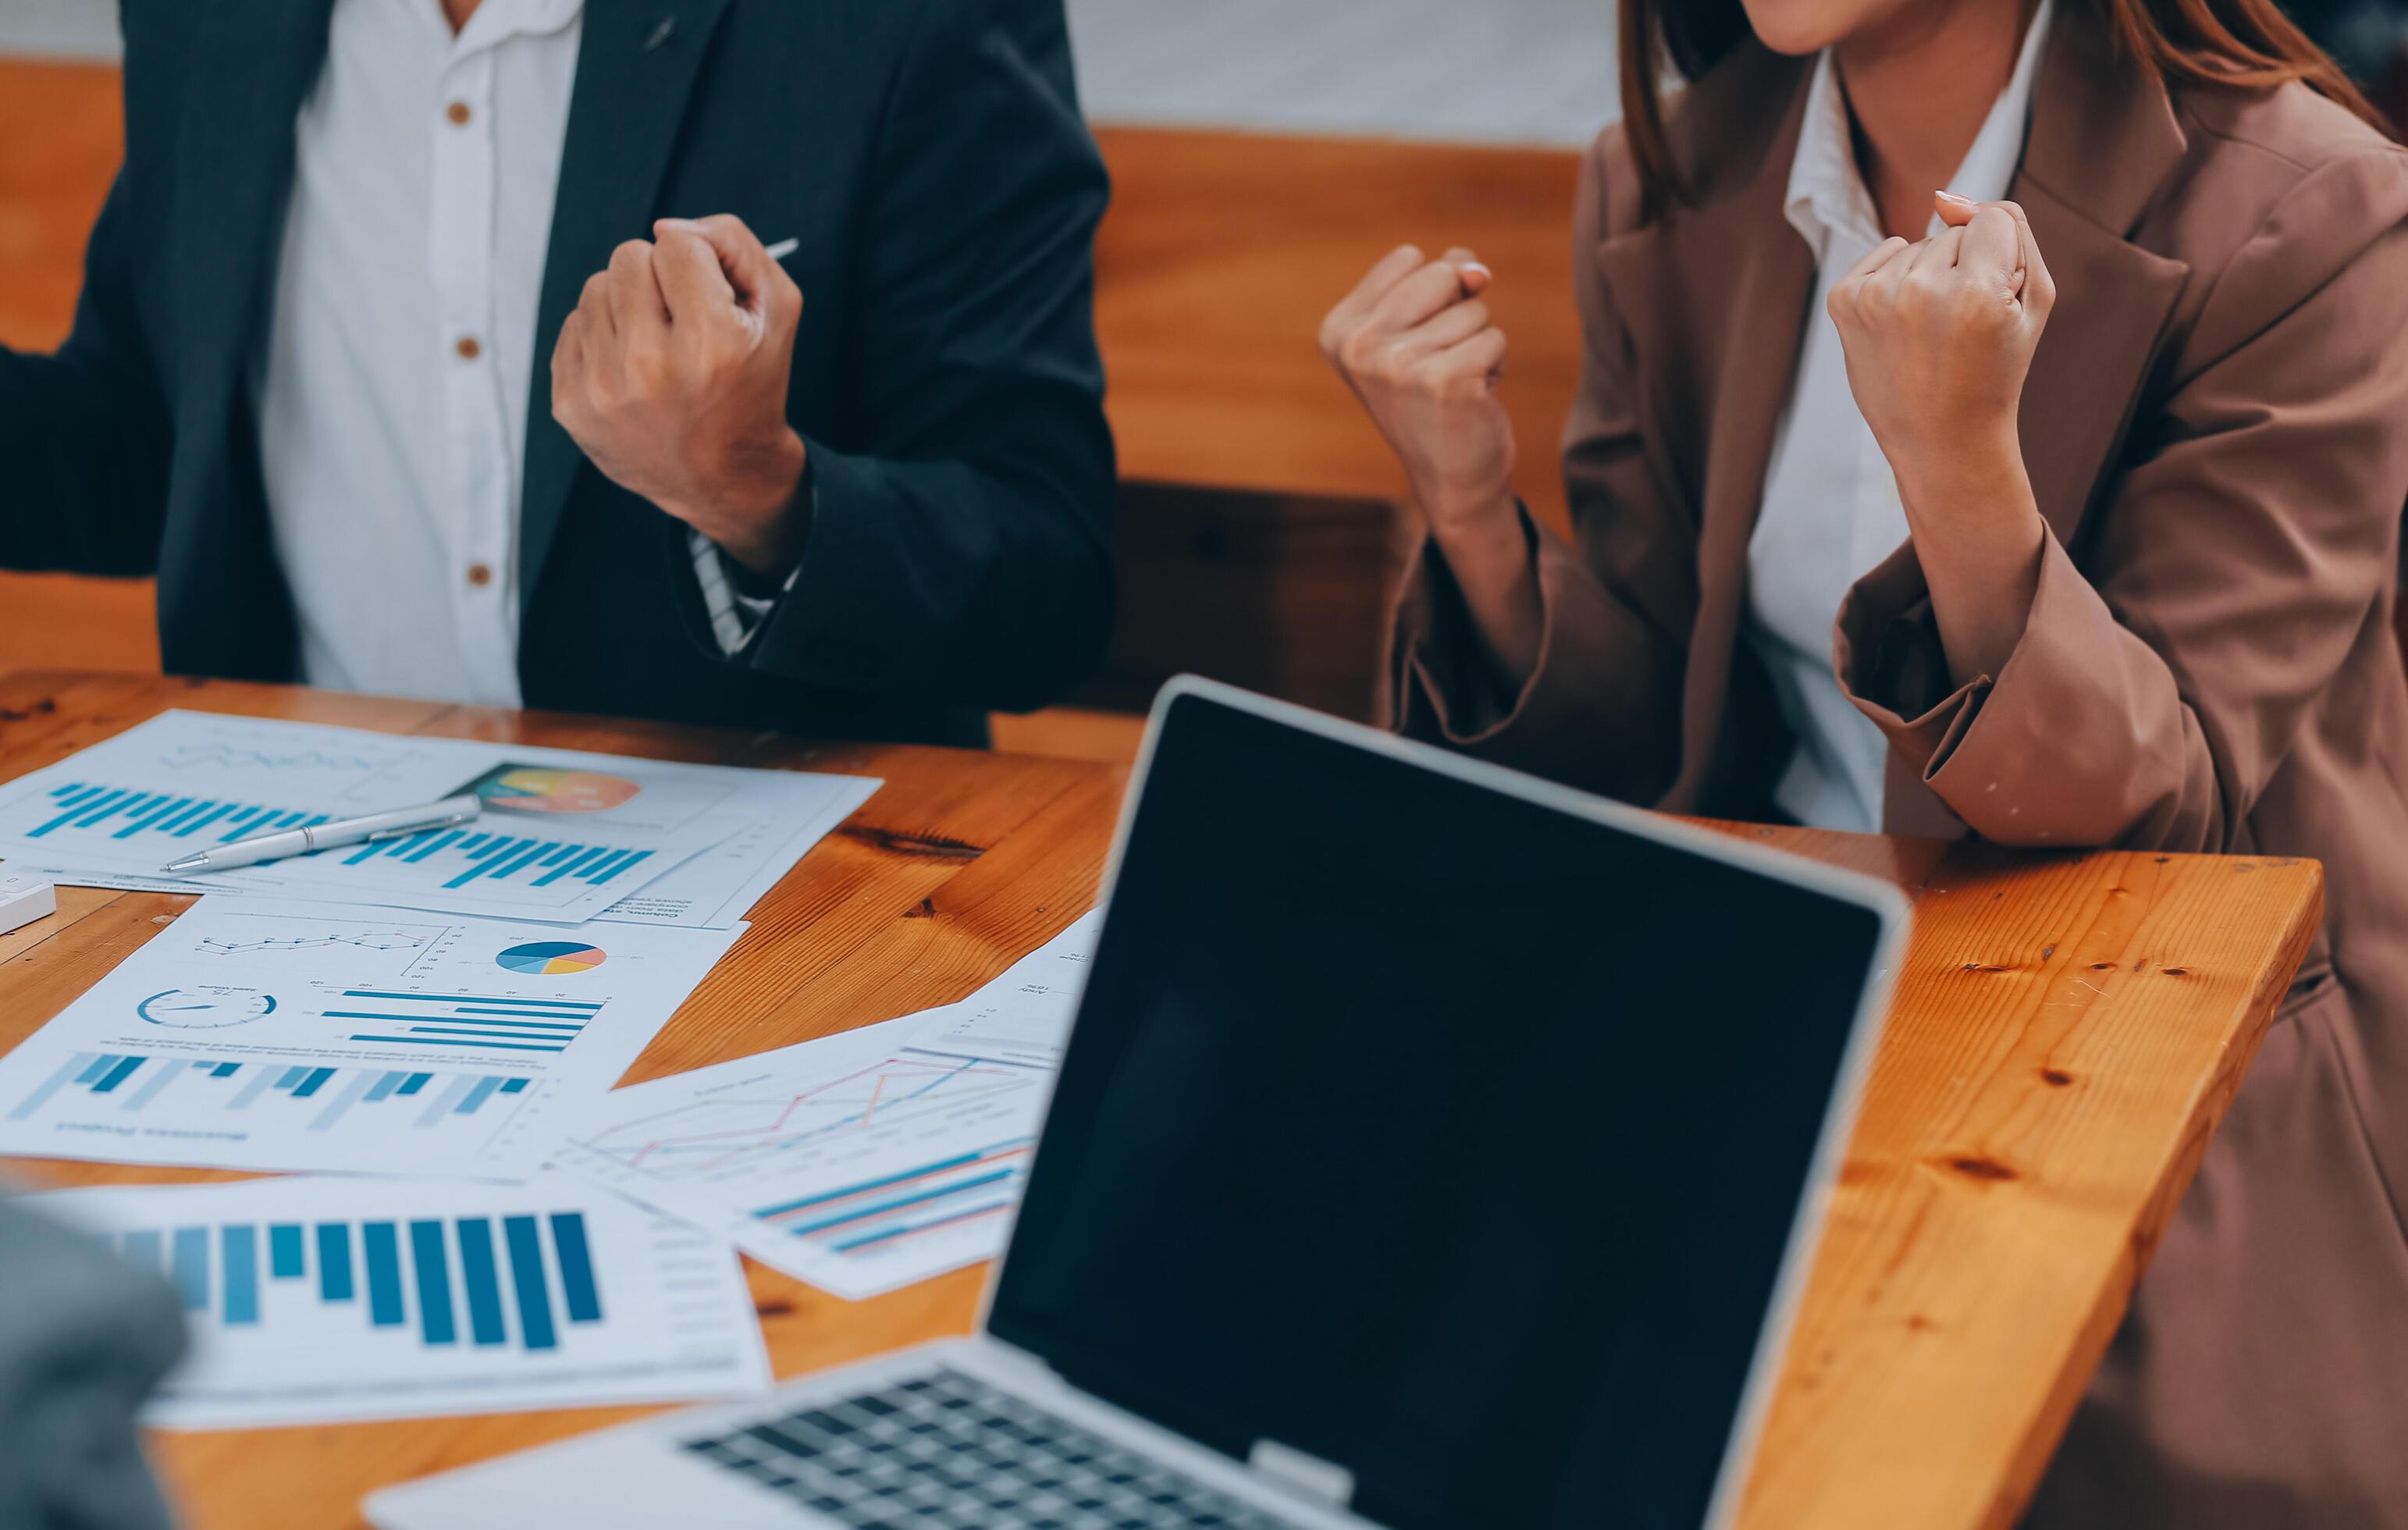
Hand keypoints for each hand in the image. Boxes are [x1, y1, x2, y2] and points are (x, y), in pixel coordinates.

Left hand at [551, 214, 807, 576]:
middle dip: (658, 278)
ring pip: (595, 286)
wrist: (722, 477)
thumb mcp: (778, 309)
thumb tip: (664, 226)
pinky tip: (631, 370)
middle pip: (628, 256)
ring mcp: (604, 390)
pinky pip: (572, 326)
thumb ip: (735, 244)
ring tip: (656, 346)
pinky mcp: (571, 404)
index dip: (698, 263)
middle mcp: (652, 369)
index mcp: (712, 344)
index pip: (677, 244)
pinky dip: (602, 338)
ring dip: (627, 306)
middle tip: (681, 322)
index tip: (709, 299)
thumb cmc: (752, 384)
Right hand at [1319, 245, 1515, 533]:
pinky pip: (1494, 338)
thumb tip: (1476, 271)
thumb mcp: (1420, 327)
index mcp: (1339, 329)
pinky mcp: (1445, 381)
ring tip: (1454, 384)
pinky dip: (1495, 365)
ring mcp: (1399, 365)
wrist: (1450, 476)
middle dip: (1457, 312)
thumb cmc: (1434, 395)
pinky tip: (1473, 396)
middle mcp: (1359, 346)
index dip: (1430, 294)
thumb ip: (1444, 279)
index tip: (1415, 342)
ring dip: (1477, 344)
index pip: (1409, 259)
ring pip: (1473, 310)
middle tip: (1439, 362)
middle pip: (1441, 274)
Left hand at [1826, 195, 2055, 495]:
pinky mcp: (1844, 302)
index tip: (1994, 303)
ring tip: (1933, 332)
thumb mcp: (2033, 300)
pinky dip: (1896, 279)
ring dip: (1929, 278)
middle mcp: (1919, 292)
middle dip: (1963, 269)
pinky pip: (1884, 255)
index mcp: (1974, 293)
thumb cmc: (1996, 369)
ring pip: (1918, 246)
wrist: (1942, 438)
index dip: (2000, 258)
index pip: (1993, 218)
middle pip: (1953, 233)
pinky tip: (1904, 323)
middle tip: (1962, 330)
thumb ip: (2011, 230)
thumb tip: (1947, 198)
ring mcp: (1875, 298)